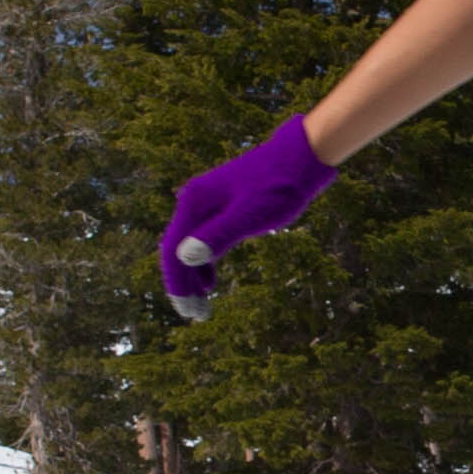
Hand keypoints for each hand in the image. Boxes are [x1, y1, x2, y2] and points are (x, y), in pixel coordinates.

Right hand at [156, 112, 338, 321]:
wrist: (299, 157)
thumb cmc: (279, 186)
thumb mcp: (251, 215)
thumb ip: (218, 235)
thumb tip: (185, 258)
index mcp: (194, 203)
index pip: (173, 251)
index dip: (177, 284)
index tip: (188, 311)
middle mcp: (193, 201)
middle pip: (177, 250)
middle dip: (184, 284)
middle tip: (195, 315)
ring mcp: (206, 202)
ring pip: (189, 245)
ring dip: (193, 275)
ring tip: (203, 303)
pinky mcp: (221, 204)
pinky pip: (202, 237)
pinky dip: (204, 261)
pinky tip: (210, 279)